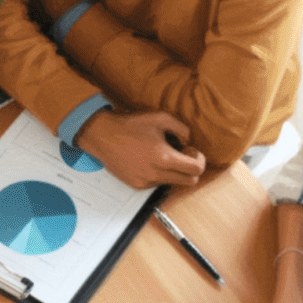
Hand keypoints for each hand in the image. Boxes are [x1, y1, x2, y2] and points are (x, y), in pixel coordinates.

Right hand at [77, 110, 206, 188]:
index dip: (199, 160)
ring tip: (162, 155)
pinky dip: (159, 174)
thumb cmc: (130, 125)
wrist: (103, 136)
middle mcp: (156, 174)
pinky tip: (148, 160)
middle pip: (189, 181)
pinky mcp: (136, 185)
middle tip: (182, 155)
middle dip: (191, 169)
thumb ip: (182, 129)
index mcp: (164, 157)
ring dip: (174, 171)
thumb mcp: (160, 118)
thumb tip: (188, 141)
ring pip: (172, 183)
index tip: (192, 151)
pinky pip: (156, 184)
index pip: (196, 170)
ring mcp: (145, 182)